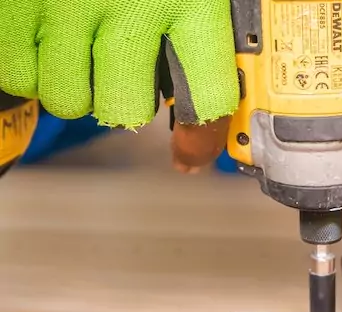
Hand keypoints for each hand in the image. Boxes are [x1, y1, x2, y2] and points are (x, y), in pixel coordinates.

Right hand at [0, 0, 238, 172]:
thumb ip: (202, 33)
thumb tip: (209, 98)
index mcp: (191, 1)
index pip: (208, 99)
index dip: (202, 136)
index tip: (193, 152)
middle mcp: (131, 8)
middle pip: (123, 111)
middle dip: (123, 103)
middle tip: (122, 77)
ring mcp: (67, 6)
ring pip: (66, 98)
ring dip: (74, 85)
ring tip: (81, 52)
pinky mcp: (17, 5)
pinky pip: (17, 73)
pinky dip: (29, 66)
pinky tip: (45, 40)